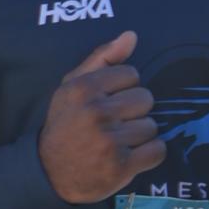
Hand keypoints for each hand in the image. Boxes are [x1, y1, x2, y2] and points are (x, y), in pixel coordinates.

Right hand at [38, 29, 164, 200]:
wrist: (50, 172)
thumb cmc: (65, 124)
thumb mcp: (73, 86)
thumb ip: (102, 58)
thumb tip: (131, 36)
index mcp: (84, 89)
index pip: (131, 74)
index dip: (124, 89)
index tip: (110, 102)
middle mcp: (96, 113)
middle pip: (145, 99)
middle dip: (134, 111)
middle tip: (116, 124)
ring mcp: (110, 141)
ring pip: (152, 126)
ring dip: (140, 135)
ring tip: (120, 141)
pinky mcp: (121, 166)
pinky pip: (158, 150)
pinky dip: (150, 154)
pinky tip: (132, 155)